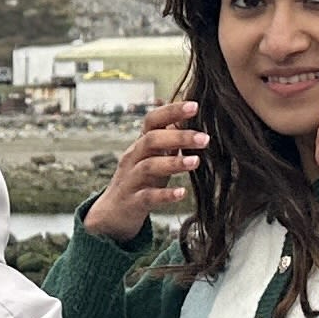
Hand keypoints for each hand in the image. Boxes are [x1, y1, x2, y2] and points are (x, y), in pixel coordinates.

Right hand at [82, 101, 207, 244]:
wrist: (113, 211)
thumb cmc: (141, 178)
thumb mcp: (154, 155)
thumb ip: (171, 138)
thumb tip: (193, 116)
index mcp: (141, 143)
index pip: (153, 120)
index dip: (172, 111)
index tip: (195, 106)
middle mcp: (133, 157)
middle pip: (152, 140)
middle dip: (179, 137)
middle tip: (205, 138)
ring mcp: (131, 179)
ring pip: (149, 166)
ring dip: (173, 163)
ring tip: (196, 162)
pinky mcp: (132, 202)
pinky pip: (148, 196)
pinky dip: (165, 195)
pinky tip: (182, 193)